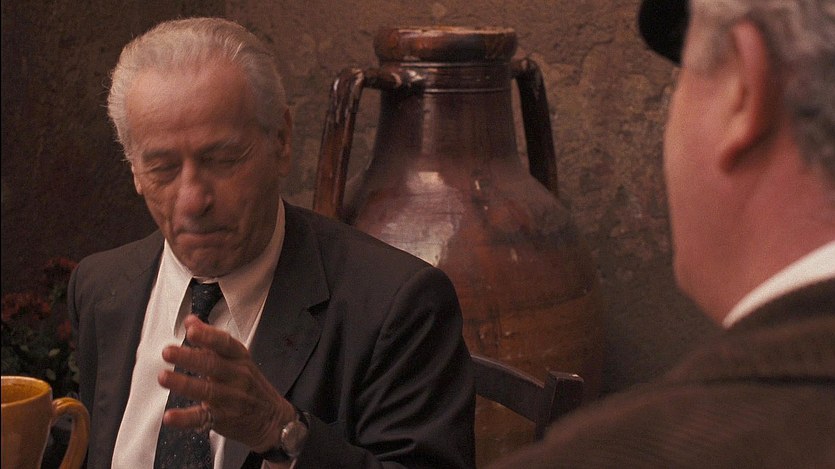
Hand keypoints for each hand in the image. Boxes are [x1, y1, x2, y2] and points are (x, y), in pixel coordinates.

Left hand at [157, 315, 295, 451]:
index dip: (208, 336)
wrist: (272, 418)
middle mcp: (237, 376)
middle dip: (189, 358)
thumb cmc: (249, 384)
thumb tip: (190, 321)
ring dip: (183, 384)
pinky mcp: (222, 419)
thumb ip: (211, 340)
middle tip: (168, 352)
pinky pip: (203, 418)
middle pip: (213, 365)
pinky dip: (185, 418)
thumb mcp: (237, 358)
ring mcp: (231, 398)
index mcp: (240, 358)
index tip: (191, 330)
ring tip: (163, 377)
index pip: (225, 344)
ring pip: (207, 390)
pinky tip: (169, 416)